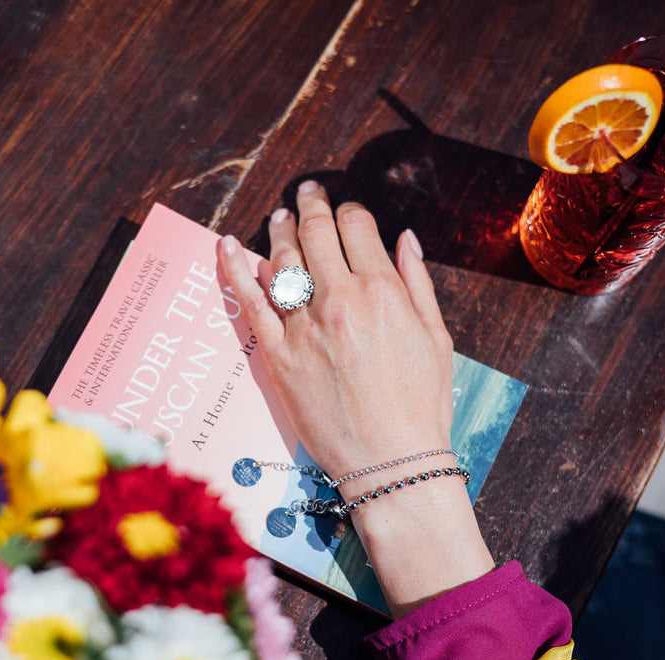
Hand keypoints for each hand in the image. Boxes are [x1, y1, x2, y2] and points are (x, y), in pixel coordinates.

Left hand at [217, 181, 493, 615]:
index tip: (345, 211)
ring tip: (279, 217)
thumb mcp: (436, 337)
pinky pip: (250, 302)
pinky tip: (228, 246)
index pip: (356, 227)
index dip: (348, 211)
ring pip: (282, 261)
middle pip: (315, 234)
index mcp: (382, 290)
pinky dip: (236, 269)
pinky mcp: (277, 355)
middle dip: (310, 206)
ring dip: (279, 231)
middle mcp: (339, 299)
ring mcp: (304, 326)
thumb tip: (404, 238)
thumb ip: (417, 282)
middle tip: (306, 194)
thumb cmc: (422, 404)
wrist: (391, 461)